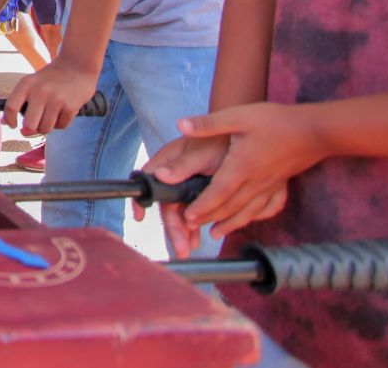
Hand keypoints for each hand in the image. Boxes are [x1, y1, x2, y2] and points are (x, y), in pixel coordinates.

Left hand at [3, 60, 101, 135]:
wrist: (78, 66)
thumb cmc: (52, 77)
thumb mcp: (32, 82)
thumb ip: (18, 100)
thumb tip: (4, 122)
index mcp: (27, 84)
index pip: (11, 107)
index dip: (10, 120)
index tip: (13, 125)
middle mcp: (40, 92)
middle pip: (29, 124)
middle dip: (31, 129)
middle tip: (35, 124)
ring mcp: (56, 100)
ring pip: (45, 128)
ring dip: (46, 127)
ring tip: (50, 116)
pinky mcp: (71, 107)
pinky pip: (61, 126)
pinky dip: (60, 124)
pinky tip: (62, 113)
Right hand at [133, 133, 230, 258]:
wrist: (246, 138)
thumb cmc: (222, 141)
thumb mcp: (202, 154)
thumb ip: (182, 165)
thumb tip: (159, 175)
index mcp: (170, 161)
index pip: (149, 181)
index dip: (143, 200)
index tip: (141, 217)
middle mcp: (175, 174)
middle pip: (167, 204)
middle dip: (173, 228)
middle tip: (181, 248)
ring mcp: (188, 184)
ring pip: (180, 210)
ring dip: (184, 230)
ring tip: (190, 248)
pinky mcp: (201, 191)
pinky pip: (193, 211)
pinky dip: (195, 225)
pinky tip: (198, 238)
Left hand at [163, 102, 327, 244]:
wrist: (317, 130)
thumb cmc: (276, 121)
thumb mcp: (238, 116)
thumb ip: (209, 123)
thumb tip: (180, 125)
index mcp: (240, 167)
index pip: (216, 193)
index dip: (201, 207)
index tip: (186, 217)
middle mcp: (255, 182)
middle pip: (229, 207)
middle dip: (209, 218)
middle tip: (191, 226)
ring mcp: (270, 186)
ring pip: (247, 212)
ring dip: (230, 224)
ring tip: (216, 233)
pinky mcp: (282, 185)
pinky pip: (268, 208)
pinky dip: (256, 217)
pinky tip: (250, 219)